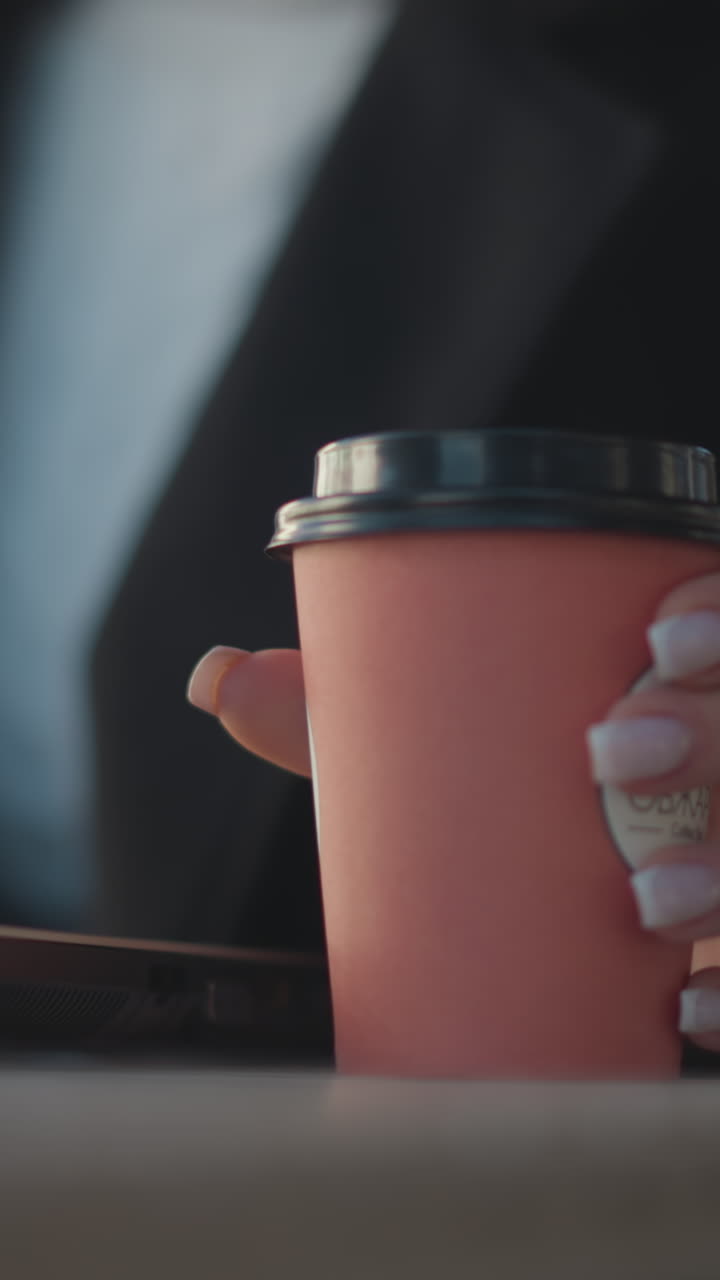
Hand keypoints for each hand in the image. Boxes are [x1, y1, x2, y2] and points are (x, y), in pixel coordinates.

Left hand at [188, 574, 719, 1056]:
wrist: (570, 919)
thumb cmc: (508, 804)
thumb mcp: (443, 753)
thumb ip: (347, 714)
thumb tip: (214, 678)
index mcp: (678, 686)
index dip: (719, 612)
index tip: (655, 632)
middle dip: (714, 733)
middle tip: (611, 751)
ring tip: (647, 900)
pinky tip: (684, 1011)